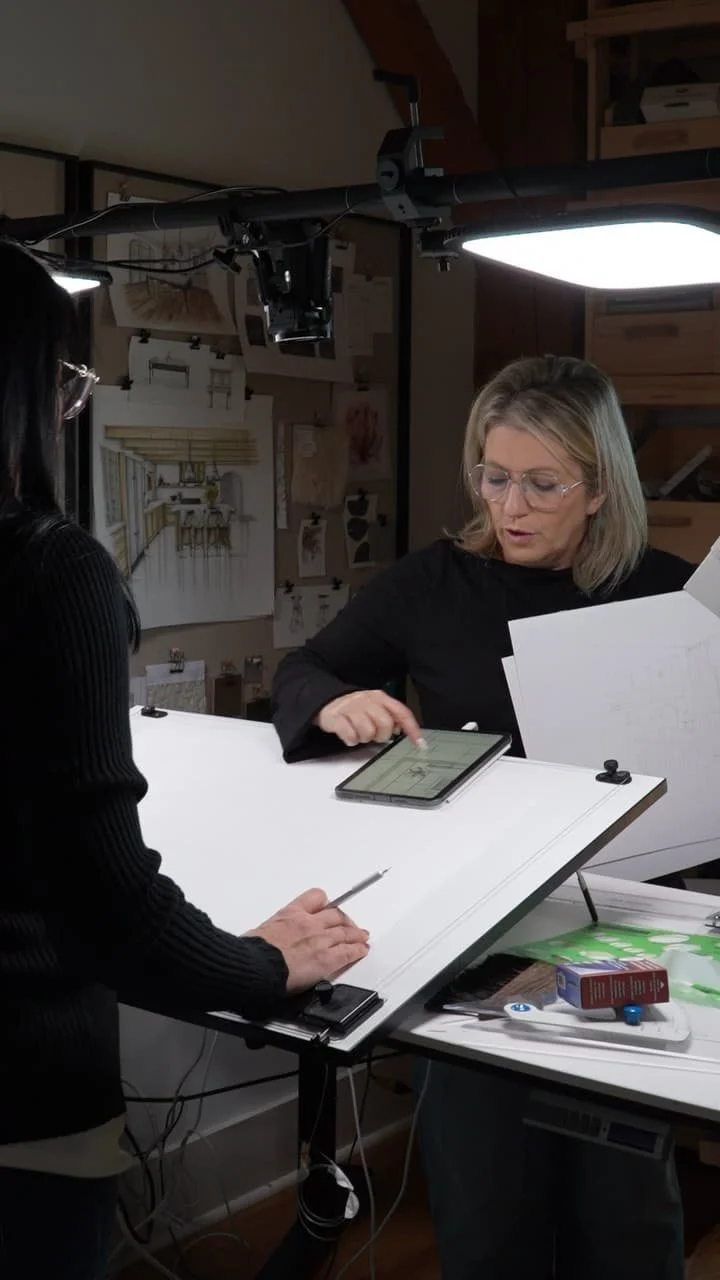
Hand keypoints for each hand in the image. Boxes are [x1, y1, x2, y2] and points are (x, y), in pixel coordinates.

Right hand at [248, 888, 369, 993]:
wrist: (256, 966)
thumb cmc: (252, 952)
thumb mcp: (258, 932)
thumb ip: (271, 933)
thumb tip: (266, 939)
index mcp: (291, 913)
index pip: (316, 897)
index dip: (326, 903)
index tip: (329, 907)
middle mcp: (309, 923)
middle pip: (336, 915)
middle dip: (345, 920)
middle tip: (349, 925)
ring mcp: (320, 940)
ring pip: (345, 932)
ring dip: (356, 935)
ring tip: (362, 937)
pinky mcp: (326, 959)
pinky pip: (348, 952)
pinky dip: (357, 951)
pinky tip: (361, 951)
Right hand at [315, 689, 423, 747]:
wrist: (326, 700)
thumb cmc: (355, 708)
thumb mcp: (374, 707)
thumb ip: (389, 716)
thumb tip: (400, 729)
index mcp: (380, 697)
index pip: (401, 712)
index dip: (412, 729)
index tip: (420, 744)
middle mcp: (367, 700)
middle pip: (385, 724)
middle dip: (381, 736)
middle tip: (373, 735)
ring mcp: (351, 708)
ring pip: (368, 731)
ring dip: (364, 738)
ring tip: (358, 733)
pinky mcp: (336, 717)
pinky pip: (350, 735)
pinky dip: (351, 740)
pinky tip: (349, 735)